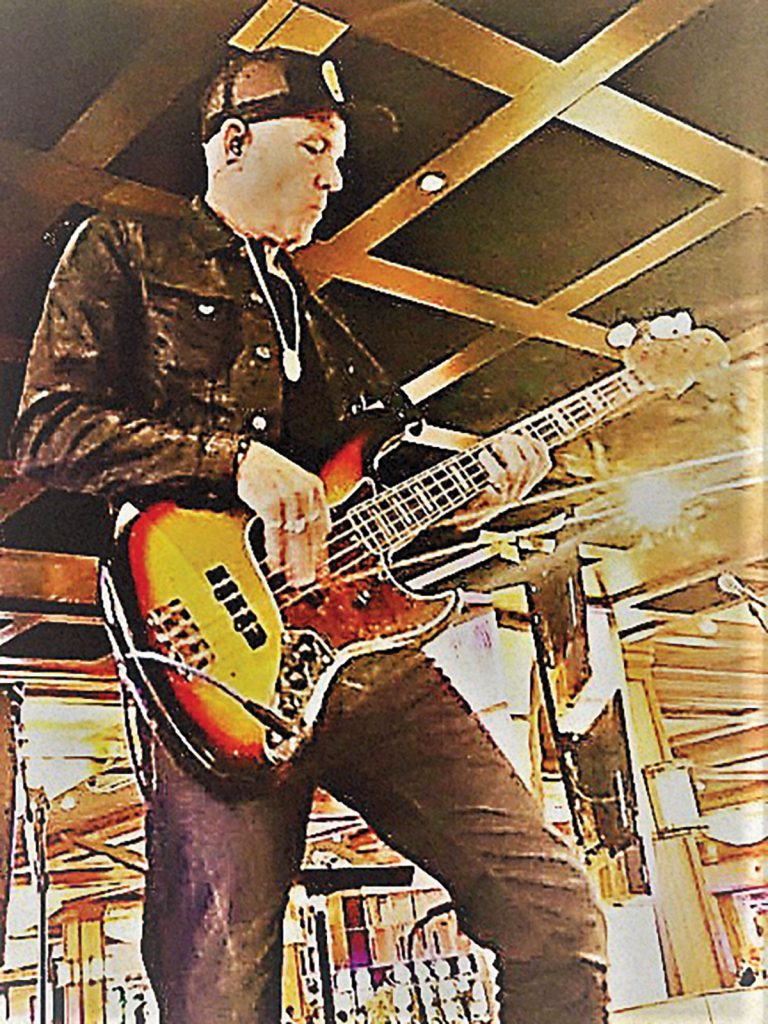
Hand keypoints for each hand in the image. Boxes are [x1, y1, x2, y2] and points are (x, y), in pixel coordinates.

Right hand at [236, 442, 330, 586]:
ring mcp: (287, 498)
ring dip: (294, 560)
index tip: (321, 569)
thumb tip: (320, 533)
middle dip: (309, 561)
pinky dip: (275, 550)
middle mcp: (304, 493)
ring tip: (294, 578)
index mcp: (314, 489)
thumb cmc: (270, 473)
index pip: (323, 526)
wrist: (247, 457)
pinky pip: (274, 532)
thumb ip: (310, 507)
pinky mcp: (269, 502)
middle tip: (307, 580)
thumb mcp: (297, 484)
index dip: (321, 550)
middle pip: (310, 534)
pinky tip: (275, 564)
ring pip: (295, 536)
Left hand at [465, 432, 551, 524]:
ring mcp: (508, 497)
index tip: (525, 432)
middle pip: (531, 462)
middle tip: (503, 436)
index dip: (539, 446)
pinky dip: (492, 461)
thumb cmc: (474, 494)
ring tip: (494, 443)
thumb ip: (501, 462)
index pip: (543, 465)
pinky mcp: (494, 500)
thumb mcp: (492, 480)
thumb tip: (503, 438)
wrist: (461, 522)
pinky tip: (482, 455)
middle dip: (519, 443)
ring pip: (518, 468)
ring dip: (507, 449)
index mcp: (523, 486)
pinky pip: (499, 477)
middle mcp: (519, 492)